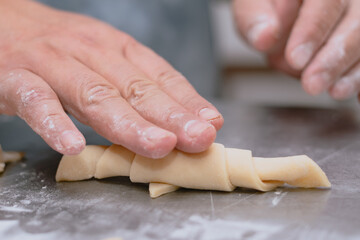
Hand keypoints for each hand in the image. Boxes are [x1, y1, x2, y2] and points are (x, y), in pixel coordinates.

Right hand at [0, 0, 222, 157]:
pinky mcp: (16, 77)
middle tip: (198, 138)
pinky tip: (72, 146)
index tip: (211, 124)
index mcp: (118, 49)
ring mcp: (54, 64)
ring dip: (129, 124)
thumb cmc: (61, 50)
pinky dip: (54, 124)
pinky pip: (37, 102)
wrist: (1, 22)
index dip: (188, 102)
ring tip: (158, 146)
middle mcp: (91, 52)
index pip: (160, 77)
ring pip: (96, 96)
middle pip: (136, 88)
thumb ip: (138, 89)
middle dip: (170, 116)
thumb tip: (184, 117)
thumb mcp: (106, 61)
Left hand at [233, 0, 359, 99]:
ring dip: (355, 71)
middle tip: (313, 84)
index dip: (313, 30)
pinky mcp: (358, 41)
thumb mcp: (251, 5)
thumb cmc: (267, 6)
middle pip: (356, 20)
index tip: (296, 59)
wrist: (278, 13)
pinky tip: (357, 96)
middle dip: (336, 57)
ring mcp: (357, 16)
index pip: (326, 1)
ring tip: (336, 91)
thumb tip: (264, 37)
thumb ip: (255, 17)